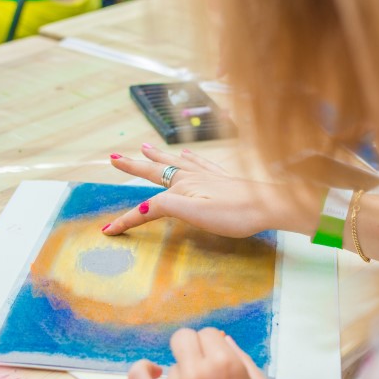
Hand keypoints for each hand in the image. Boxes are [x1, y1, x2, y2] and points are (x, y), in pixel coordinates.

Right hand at [102, 144, 318, 237]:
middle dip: (134, 166)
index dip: (126, 219)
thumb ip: (165, 208)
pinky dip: (187, 157)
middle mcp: (191, 178)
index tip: (108, 230)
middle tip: (114, 158)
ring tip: (142, 147)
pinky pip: (198, 162)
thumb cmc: (235, 214)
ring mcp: (207, 175)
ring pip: (175, 162)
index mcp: (182, 189)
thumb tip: (136, 209)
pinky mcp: (222, 177)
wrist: (270, 204)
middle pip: (156, 170)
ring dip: (156, 156)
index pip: (146, 205)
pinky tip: (186, 152)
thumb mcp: (196, 214)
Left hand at [129, 328, 288, 378]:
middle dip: (194, 349)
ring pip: (171, 367)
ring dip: (182, 376)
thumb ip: (245, 362)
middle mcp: (198, 375)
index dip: (213, 345)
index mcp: (228, 366)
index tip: (215, 358)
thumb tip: (225, 342)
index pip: (209, 334)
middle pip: (184, 339)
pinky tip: (152, 373)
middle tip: (201, 369)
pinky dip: (142, 371)